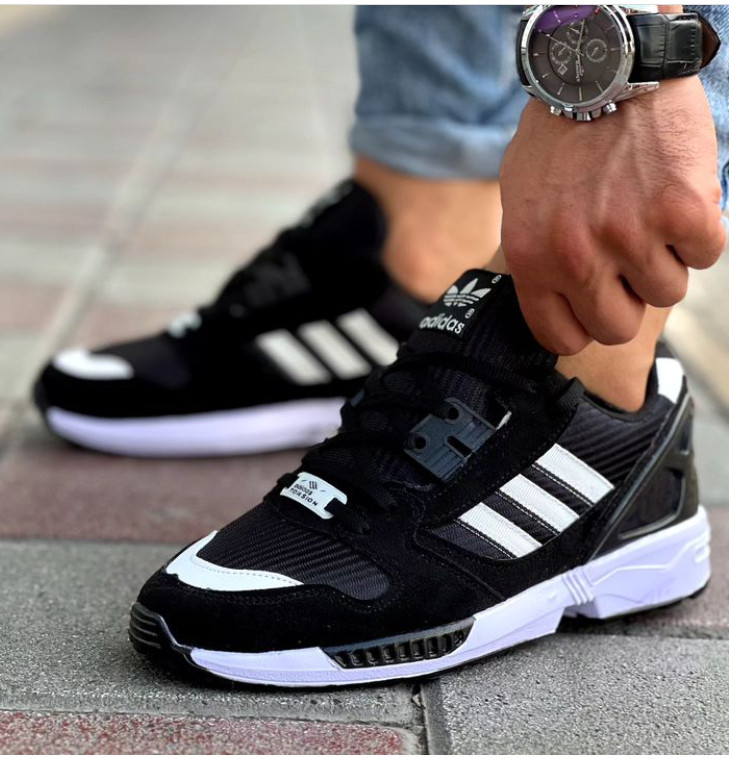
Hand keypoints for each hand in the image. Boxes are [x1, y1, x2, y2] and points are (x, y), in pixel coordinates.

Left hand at [499, 77, 725, 354]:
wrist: (604, 66)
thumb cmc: (558, 138)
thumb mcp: (522, 203)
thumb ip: (536, 257)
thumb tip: (555, 300)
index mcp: (532, 259)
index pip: (561, 337)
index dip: (583, 328)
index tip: (595, 308)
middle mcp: (576, 257)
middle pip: (617, 328)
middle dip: (627, 299)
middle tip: (627, 261)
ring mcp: (629, 236)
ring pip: (667, 293)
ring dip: (665, 260)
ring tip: (648, 214)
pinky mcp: (681, 211)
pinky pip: (707, 254)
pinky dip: (700, 231)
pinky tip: (677, 197)